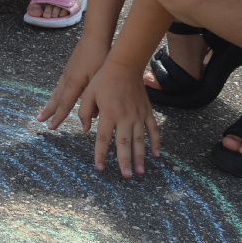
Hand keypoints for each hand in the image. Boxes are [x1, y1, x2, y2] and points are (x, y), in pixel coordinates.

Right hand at [38, 37, 107, 129]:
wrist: (95, 37)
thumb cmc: (99, 58)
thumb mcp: (99, 81)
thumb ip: (94, 100)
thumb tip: (91, 118)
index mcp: (73, 84)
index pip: (65, 105)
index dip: (58, 117)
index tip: (50, 127)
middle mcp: (67, 79)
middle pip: (56, 98)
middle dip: (48, 110)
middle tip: (39, 120)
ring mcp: (66, 72)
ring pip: (56, 91)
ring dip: (51, 102)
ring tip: (45, 110)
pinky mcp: (69, 67)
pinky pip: (60, 85)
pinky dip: (56, 93)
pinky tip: (58, 93)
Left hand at [80, 59, 161, 178]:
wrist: (124, 65)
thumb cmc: (103, 79)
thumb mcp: (88, 93)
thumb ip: (85, 112)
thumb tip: (85, 130)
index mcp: (108, 114)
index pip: (103, 139)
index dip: (101, 154)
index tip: (100, 168)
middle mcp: (124, 117)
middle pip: (124, 144)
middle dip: (125, 161)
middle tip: (126, 176)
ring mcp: (138, 115)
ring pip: (140, 140)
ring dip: (140, 157)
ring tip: (140, 172)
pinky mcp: (147, 111)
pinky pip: (153, 129)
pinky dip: (156, 142)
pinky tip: (156, 154)